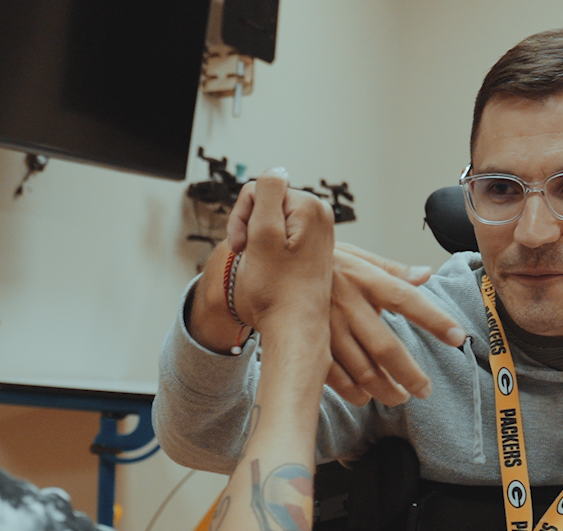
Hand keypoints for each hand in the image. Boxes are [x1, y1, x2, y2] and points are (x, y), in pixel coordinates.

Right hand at [221, 186, 466, 406]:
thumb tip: (426, 275)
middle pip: (386, 347)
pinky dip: (353, 391)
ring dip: (385, 389)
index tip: (457, 337)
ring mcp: (326, 327)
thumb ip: (391, 270)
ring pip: (361, 369)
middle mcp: (347, 304)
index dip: (433, 318)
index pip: (406, 299)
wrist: (270, 266)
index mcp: (364, 278)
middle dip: (409, 374)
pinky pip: (333, 376)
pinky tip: (365, 398)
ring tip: (400, 397)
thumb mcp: (355, 256)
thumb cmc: (320, 261)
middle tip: (425, 390)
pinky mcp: (308, 342)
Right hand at [227, 169, 334, 339]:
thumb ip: (268, 191)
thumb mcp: (263, 233)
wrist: (293, 328)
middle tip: (249, 256)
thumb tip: (276, 169)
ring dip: (257, 241)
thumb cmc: (277, 290)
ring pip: (271, 221)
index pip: (260, 190)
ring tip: (260, 266)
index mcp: (310, 206)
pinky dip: (268, 251)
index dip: (242, 216)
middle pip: (267, 203)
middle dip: (251, 227)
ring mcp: (318, 232)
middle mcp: (320, 215)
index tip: (243, 247)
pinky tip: (270, 270)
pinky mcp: (313, 248)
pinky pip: (281, 237)